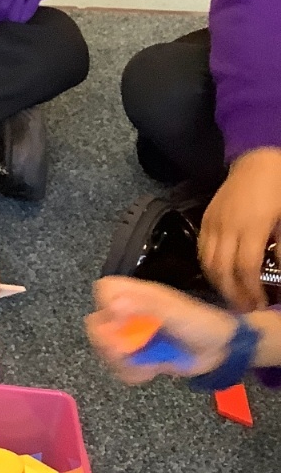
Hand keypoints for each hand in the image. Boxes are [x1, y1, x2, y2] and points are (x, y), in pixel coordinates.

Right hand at [85, 276, 236, 383]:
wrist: (222, 351)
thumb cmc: (201, 324)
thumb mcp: (174, 312)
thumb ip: (144, 306)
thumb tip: (113, 306)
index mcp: (136, 296)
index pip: (104, 290)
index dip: (104, 304)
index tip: (118, 322)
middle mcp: (129, 314)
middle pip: (97, 323)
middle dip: (107, 343)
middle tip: (125, 353)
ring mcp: (132, 336)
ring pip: (105, 349)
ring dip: (122, 363)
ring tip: (147, 366)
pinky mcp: (138, 356)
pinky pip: (120, 367)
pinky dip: (132, 373)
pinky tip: (151, 372)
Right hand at [199, 147, 280, 311]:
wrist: (259, 163)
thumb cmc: (279, 190)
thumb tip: (279, 272)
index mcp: (251, 227)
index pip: (245, 267)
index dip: (251, 290)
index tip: (261, 306)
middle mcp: (226, 226)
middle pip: (221, 268)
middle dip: (232, 293)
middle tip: (245, 309)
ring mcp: (213, 222)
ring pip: (206, 260)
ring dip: (217, 283)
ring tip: (231, 297)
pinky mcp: (206, 219)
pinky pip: (200, 248)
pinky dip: (207, 266)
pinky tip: (219, 276)